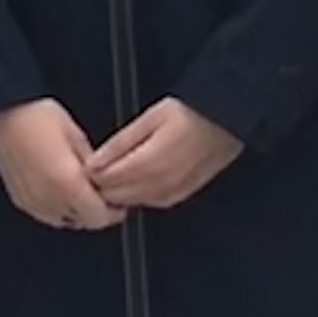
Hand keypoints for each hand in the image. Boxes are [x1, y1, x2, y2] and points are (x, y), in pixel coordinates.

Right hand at [0, 100, 125, 231]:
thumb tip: (104, 181)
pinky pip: (45, 214)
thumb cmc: (39, 119)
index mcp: (67, 183)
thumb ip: (94, 166)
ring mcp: (32, 202)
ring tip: (80, 191)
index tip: (118, 204)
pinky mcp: (20, 200)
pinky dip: (57, 208)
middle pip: (82, 222)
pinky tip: (60, 191)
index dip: (112, 212)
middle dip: (95, 211)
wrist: (5, 114)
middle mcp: (48, 198)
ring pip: (64, 221)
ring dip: (76, 212)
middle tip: (101, 195)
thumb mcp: (77, 137)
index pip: (98, 217)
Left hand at [87, 98, 245, 211]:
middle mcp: (158, 185)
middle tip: (102, 167)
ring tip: (121, 169)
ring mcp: (171, 193)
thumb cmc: (192, 114)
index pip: (104, 181)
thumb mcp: (150, 118)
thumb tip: (95, 161)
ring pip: (132, 202)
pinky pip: (151, 202)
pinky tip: (141, 178)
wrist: (227, 121)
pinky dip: (139, 193)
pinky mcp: (180, 195)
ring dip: (121, 191)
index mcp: (147, 164)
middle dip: (103, 185)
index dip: (92, 173)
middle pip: (115, 197)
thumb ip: (120, 143)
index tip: (90, 163)